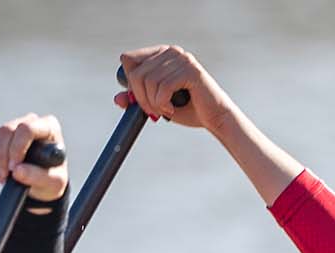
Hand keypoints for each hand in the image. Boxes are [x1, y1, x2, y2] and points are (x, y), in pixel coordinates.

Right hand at [0, 114, 67, 202]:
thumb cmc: (52, 179)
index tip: (14, 167)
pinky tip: (2, 173)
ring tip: (5, 179)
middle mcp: (30, 122)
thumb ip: (38, 176)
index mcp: (48, 127)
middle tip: (5, 177)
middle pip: (7, 130)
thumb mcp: (54, 182)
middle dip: (3, 155)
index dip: (17, 147)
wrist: (42, 183)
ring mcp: (13, 128)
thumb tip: (17, 171)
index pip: (27, 128)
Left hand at [116, 45, 235, 132]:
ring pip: (148, 81)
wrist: (216, 118)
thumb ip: (138, 99)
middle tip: (153, 111)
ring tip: (164, 111)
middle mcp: (171, 51)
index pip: (128, 59)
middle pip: (136, 72)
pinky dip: (163, 103)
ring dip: (152, 103)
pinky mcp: (190, 71)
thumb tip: (118, 99)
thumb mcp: (158, 103)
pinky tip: (172, 109)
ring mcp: (182, 59)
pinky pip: (163, 87)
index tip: (142, 99)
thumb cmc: (189, 109)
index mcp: (162, 54)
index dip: (130, 82)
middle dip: (140, 97)